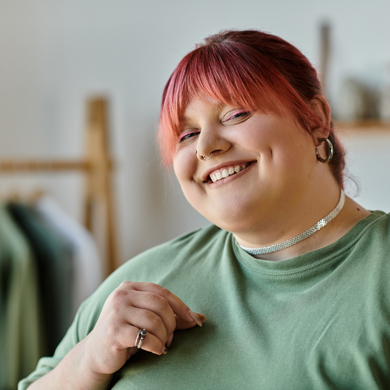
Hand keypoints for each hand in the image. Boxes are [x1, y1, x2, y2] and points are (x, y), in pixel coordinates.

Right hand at [83, 282, 205, 376]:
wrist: (96, 354)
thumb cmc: (127, 333)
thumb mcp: (147, 319)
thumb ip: (171, 316)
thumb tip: (201, 318)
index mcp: (130, 287)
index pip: (162, 292)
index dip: (181, 306)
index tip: (194, 321)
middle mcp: (121, 295)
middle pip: (160, 305)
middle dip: (172, 323)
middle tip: (170, 337)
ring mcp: (116, 312)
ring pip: (154, 321)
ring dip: (165, 336)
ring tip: (163, 344)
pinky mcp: (113, 331)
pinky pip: (146, 337)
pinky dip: (157, 346)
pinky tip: (157, 351)